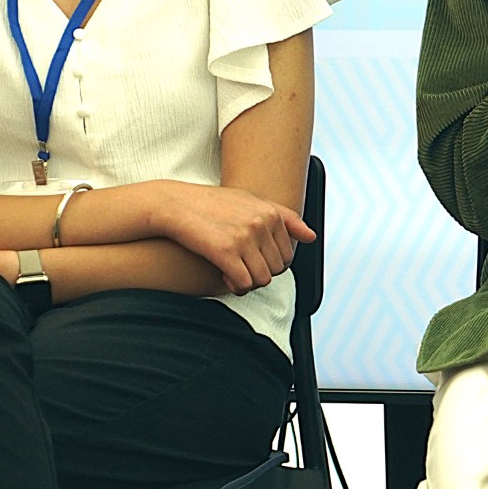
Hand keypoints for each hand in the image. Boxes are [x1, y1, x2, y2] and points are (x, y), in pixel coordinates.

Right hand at [151, 182, 314, 295]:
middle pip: (277, 269)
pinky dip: (236, 287)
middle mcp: (262, 223)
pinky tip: (225, 277)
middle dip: (260, 273)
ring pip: (263, 279)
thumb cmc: (212, 204)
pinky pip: (244, 283)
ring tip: (233, 273)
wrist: (176, 204)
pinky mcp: (225, 251)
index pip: (287, 254)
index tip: (253, 260)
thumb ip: (284, 218)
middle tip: (241, 268)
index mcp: (271, 212)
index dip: (271, 263)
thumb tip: (312, 237)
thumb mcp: (251, 201)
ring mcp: (245, 236)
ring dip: (249, 282)